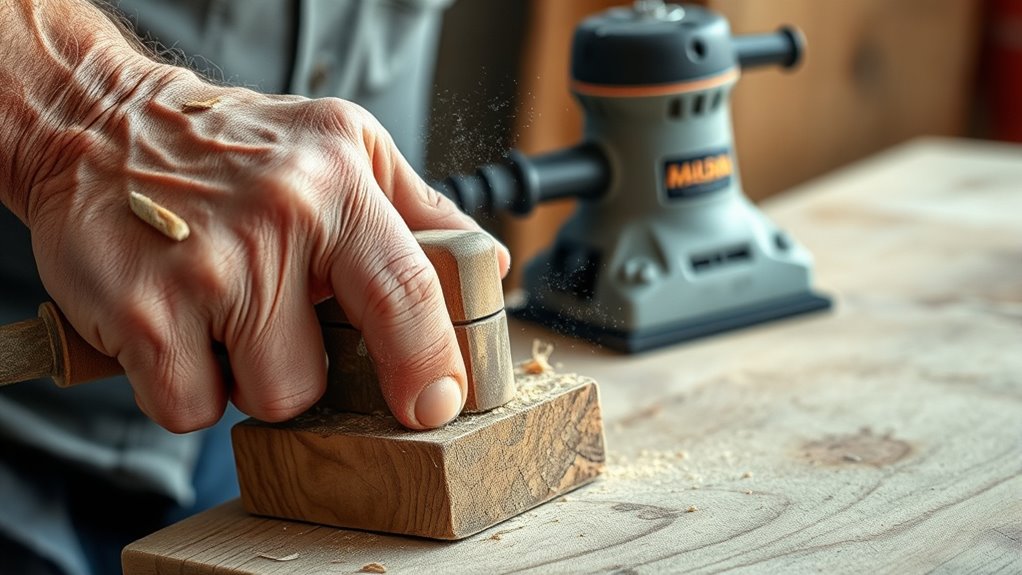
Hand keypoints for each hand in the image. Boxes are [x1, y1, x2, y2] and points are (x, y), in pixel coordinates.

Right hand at [22, 64, 509, 431]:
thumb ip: (419, 207)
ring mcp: (206, 271)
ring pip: (264, 397)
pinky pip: (188, 408)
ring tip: (224, 317)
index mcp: (338, 185)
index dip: (432, 361)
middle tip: (279, 323)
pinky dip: (185, 388)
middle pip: (322, 377)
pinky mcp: (140, 312)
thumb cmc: (233, 146)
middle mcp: (277, 223)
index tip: (438, 404)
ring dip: (246, 378)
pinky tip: (175, 330)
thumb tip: (487, 265)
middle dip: (308, 372)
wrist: (96, 125)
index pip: (408, 291)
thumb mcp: (342, 144)